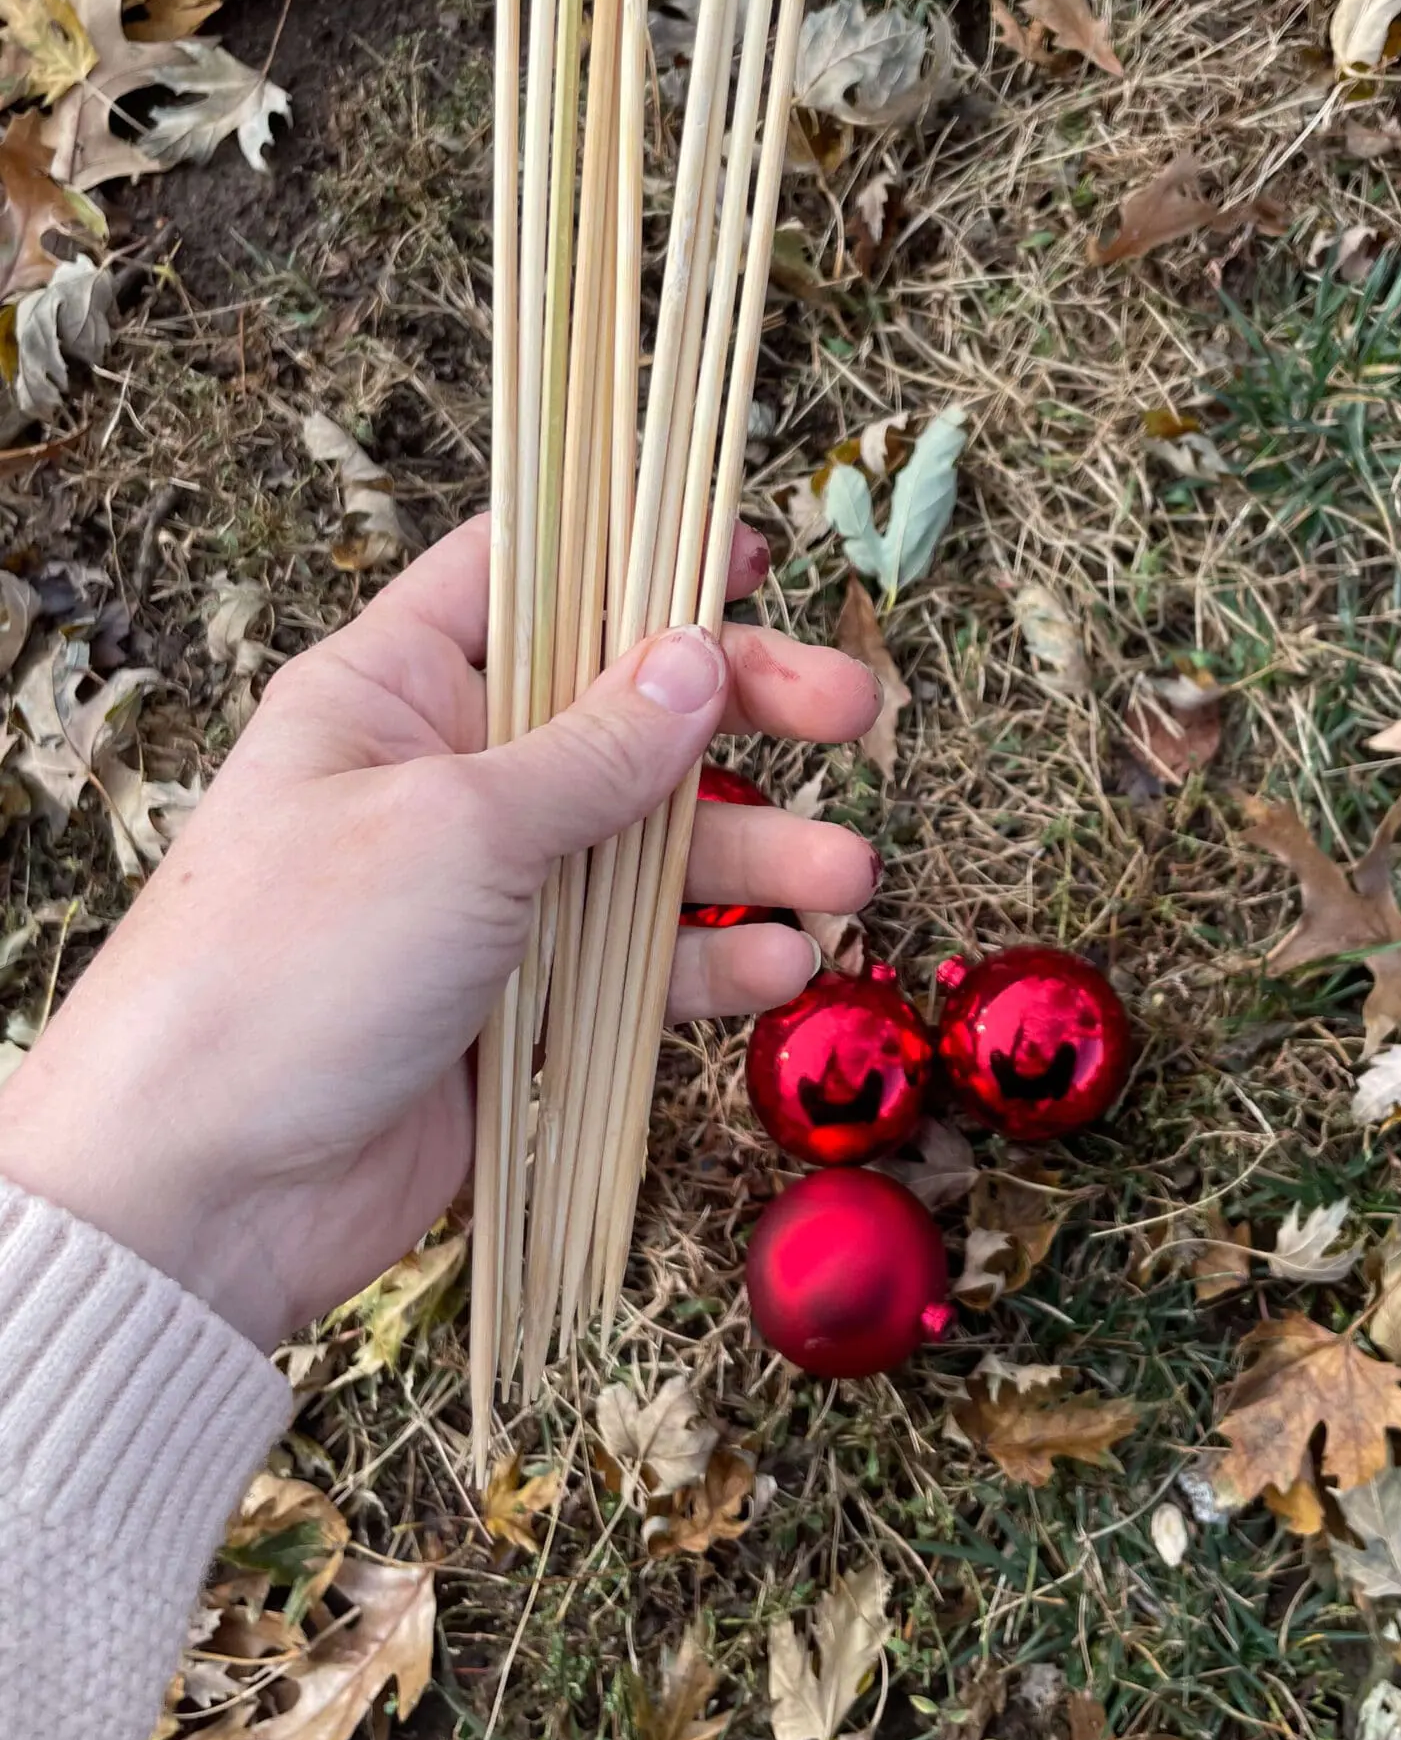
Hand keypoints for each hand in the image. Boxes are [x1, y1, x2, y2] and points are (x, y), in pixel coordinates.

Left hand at [0, 516, 879, 1350]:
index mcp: (396, 688)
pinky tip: (782, 969)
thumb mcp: (457, 825)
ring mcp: (486, 896)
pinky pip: (636, 964)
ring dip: (753, 854)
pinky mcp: (517, 1004)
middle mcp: (447, 777)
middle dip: (743, 713)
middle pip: (622, 712)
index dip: (634, 551)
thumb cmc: (291, 963)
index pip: (524, 575)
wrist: (204, 1188)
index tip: (745, 553)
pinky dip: (710, 964)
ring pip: (648, 846)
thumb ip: (592, 749)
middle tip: (858, 716)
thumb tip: (696, 656)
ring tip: (849, 875)